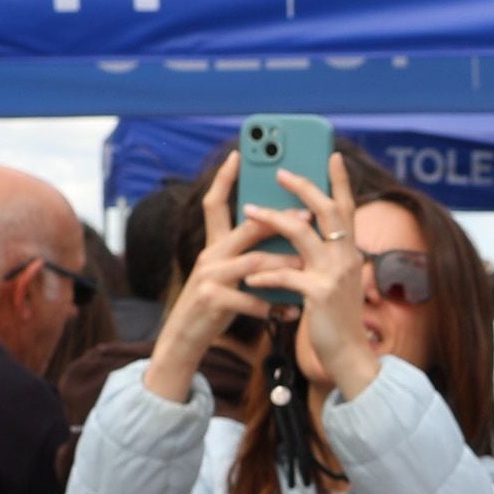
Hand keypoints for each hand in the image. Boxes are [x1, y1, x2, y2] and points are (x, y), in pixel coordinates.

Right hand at [140, 156, 291, 405]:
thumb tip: (280, 232)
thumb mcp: (229, 274)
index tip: (239, 154)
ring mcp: (208, 277)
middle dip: (279, 220)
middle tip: (308, 216)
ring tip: (308, 268)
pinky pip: (250, 300)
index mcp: (215, 245)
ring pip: (254, 263)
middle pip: (246, 228)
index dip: (224, 178)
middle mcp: (210, 255)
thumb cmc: (215, 304)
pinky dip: (274, 307)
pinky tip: (293, 311)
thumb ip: (248, 253)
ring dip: (284, 265)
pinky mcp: (212, 301)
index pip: (215, 203)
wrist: (185, 339)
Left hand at [241, 153, 380, 400]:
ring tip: (249, 210)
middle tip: (280, 171)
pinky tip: (250, 281)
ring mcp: (335, 275)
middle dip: (303, 187)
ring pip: (302, 233)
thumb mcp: (335, 283)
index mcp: (351, 253)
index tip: (333, 156)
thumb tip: (306, 235)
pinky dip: (266, 276)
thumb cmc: (336, 320)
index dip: (340, 182)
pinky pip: (287, 275)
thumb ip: (325, 258)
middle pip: (327, 210)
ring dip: (273, 218)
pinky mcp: (319, 295)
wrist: (349, 357)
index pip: (347, 209)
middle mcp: (347, 258)